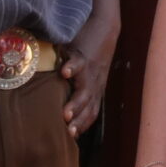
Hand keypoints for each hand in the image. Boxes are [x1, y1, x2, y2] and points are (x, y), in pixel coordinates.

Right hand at [60, 17, 117, 137]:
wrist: (106, 28)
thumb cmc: (91, 53)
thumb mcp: (88, 76)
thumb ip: (76, 90)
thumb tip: (59, 103)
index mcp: (95, 90)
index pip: (91, 113)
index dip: (83, 125)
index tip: (71, 138)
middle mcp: (94, 84)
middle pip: (88, 107)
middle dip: (79, 121)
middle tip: (69, 134)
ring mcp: (90, 70)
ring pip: (84, 90)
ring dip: (75, 103)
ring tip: (64, 114)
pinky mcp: (83, 54)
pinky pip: (78, 63)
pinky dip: (72, 68)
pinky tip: (64, 73)